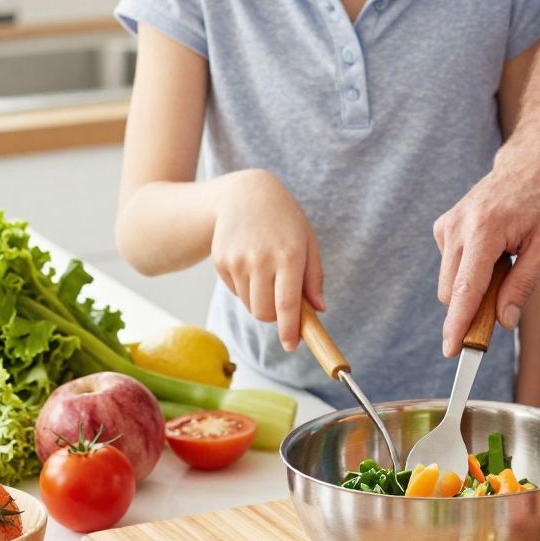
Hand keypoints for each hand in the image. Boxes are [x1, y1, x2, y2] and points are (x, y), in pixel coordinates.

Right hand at [210, 170, 323, 351]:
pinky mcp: (221, 261)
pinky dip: (246, 287)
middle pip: (265, 313)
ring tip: (266, 273)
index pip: (287, 305)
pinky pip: (236, 292)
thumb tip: (318, 310)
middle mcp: (261, 259)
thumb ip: (314, 277)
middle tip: (282, 302)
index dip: (290, 330)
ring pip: (251, 305)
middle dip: (275, 317)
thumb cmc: (284, 220)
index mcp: (289, 255)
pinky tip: (250, 262)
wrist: (244, 194)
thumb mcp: (307, 241)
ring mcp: (238, 261)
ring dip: (261, 301)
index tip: (291, 345)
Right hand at [434, 149, 539, 355]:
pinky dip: (469, 272)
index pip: (465, 288)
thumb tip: (503, 320)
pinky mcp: (444, 227)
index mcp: (484, 231)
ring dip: (472, 289)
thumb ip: (523, 285)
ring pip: (449, 282)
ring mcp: (447, 225)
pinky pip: (451, 267)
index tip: (451, 350)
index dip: (457, 324)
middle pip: (452, 292)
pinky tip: (493, 253)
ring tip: (506, 265)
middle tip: (505, 304)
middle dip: (472, 309)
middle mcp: (458, 227)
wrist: (532, 164)